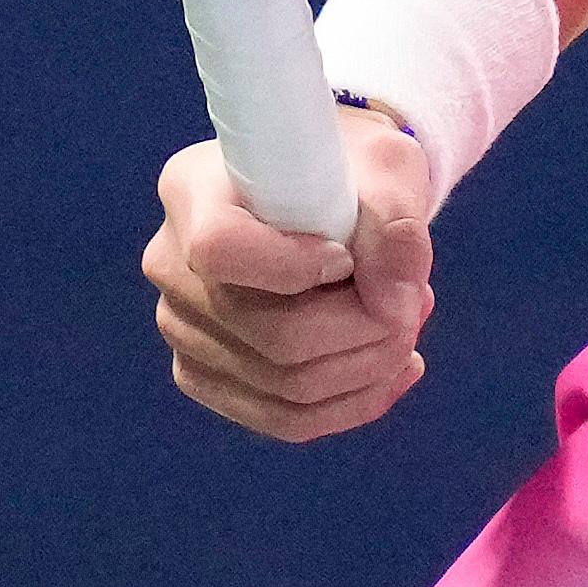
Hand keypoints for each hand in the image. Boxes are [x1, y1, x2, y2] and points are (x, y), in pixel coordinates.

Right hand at [144, 103, 439, 441]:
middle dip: (366, 330)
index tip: (349, 256)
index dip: (295, 267)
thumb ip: (395, 226)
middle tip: (417, 303)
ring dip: (368, 368)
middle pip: (270, 332)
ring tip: (409, 324)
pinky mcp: (204, 373)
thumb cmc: (354, 172)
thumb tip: (395, 306)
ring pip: (283, 385)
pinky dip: (350, 403)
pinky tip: (392, 370)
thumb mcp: (388, 169)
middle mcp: (170, 262)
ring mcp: (180, 326)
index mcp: (196, 189)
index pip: (220, 248)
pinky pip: (280, 417)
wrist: (333, 197)